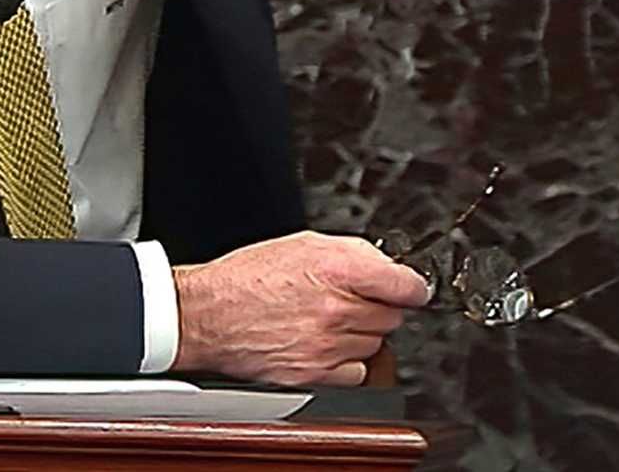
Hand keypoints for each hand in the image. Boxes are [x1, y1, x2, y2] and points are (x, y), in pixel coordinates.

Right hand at [170, 231, 431, 386]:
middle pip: (393, 316)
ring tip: (327, 320)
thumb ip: (353, 253)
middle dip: (379, 307)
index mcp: (337, 269)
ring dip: (360, 333)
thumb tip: (388, 266)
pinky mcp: (315, 374)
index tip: (410, 289)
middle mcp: (336, 309)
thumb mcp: (303, 245)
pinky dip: (347, 361)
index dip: (412, 286)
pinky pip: (356, 371)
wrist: (207, 315)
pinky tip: (325, 345)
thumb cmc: (246, 278)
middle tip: (351, 300)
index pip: (407, 285)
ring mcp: (327, 345)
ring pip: (375, 344)